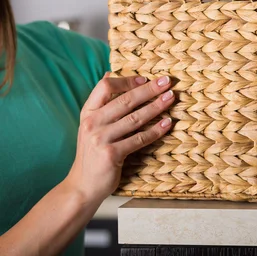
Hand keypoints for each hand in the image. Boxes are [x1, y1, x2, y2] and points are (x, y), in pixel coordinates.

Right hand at [65, 74, 173, 203]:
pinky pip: (139, 139)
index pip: (105, 87)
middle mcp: (92, 123)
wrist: (82, 186)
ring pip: (135, 118)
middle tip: (167, 82)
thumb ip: (101, 102)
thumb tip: (109, 73)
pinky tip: (168, 123)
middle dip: (149, 90)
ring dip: (156, 107)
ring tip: (171, 98)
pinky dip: (156, 130)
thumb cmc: (92, 153)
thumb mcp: (91, 124)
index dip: (126, 81)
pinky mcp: (112, 154)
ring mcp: (101, 139)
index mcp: (88, 113)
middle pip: (125, 100)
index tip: (145, 79)